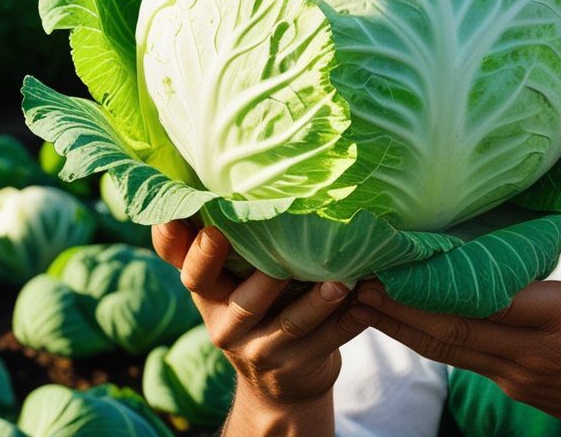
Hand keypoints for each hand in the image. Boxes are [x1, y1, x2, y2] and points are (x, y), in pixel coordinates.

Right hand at [152, 221, 367, 434]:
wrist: (278, 385)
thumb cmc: (255, 307)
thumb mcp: (228, 283)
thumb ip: (226, 246)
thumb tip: (223, 176)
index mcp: (207, 295)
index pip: (190, 273)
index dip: (196, 254)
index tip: (211, 228)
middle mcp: (226, 324)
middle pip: (243, 301)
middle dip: (268, 278)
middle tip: (289, 248)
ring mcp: (260, 349)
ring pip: (291, 323)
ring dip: (319, 301)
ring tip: (343, 281)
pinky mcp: (296, 366)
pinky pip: (327, 341)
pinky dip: (351, 320)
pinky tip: (369, 299)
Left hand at [348, 179, 560, 436]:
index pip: (494, 299)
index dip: (445, 285)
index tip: (407, 258)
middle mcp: (531, 349)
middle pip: (454, 329)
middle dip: (401, 306)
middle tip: (358, 277)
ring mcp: (515, 372)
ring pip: (447, 349)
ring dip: (401, 325)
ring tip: (358, 297)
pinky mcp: (509, 384)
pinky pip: (459, 358)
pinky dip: (425, 339)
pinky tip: (398, 319)